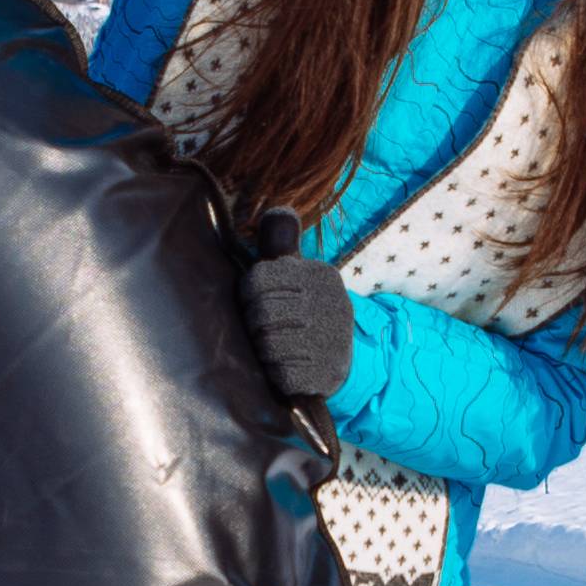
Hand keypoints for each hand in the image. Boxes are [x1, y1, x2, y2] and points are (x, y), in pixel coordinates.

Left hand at [240, 215, 355, 404]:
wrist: (339, 362)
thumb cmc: (304, 312)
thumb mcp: (296, 273)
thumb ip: (281, 243)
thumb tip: (279, 210)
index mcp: (321, 275)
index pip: (259, 279)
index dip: (247, 295)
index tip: (254, 303)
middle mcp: (332, 303)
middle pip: (262, 313)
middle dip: (254, 326)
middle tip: (262, 332)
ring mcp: (333, 339)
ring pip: (269, 345)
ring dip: (263, 353)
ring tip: (272, 351)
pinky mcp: (328, 372)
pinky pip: (283, 374)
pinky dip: (277, 375)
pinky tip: (284, 370)